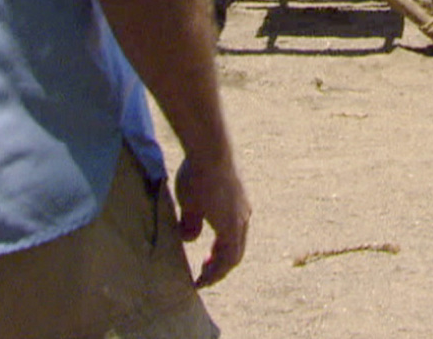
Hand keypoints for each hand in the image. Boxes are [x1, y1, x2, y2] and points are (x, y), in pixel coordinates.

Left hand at [175, 153, 251, 286]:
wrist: (212, 149)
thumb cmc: (197, 180)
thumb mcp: (188, 208)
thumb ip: (189, 228)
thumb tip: (189, 238)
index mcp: (231, 228)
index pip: (227, 261)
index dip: (213, 276)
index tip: (198, 283)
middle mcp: (243, 218)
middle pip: (236, 251)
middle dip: (220, 265)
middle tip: (204, 272)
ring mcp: (244, 205)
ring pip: (238, 236)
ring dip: (224, 249)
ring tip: (209, 253)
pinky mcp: (241, 193)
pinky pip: (237, 222)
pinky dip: (227, 234)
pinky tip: (214, 226)